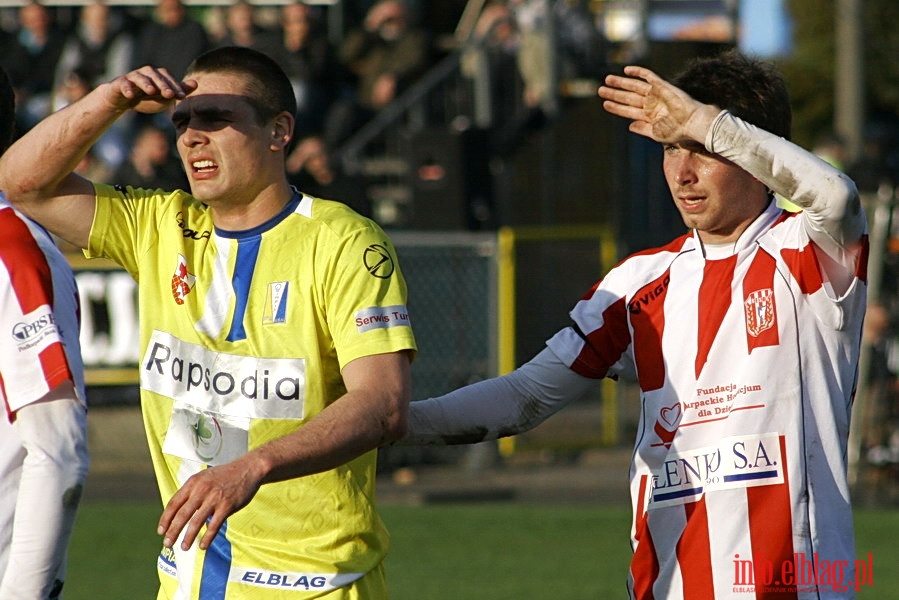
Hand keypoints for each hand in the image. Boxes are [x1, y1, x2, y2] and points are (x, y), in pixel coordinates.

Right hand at [104, 66, 196, 114]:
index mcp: (158, 76)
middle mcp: (146, 73)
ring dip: (146, 83)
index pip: (168, 79)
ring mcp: (132, 77)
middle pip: (155, 76)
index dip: (175, 87)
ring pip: (140, 77)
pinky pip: (123, 84)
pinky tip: (130, 95)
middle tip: (170, 95)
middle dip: (163, 85)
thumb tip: (196, 83)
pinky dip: (127, 89)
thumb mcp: (164, 97)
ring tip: (151, 91)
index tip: (182, 97)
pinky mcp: (120, 83)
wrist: (124, 100)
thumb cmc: (147, 98)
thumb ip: (179, 91)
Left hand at [157, 458, 264, 550]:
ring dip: (188, 537)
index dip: (165, 519)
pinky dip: (207, 537)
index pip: (173, 503)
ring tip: (184, 547)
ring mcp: (214, 498)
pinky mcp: (227, 505)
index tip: (161, 531)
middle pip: (182, 515)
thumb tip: (179, 511)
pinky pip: (214, 525)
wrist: (247, 469)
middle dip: (173, 531)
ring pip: (196, 522)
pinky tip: (203, 546)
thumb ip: (192, 491)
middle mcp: (201, 490)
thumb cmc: (225, 475)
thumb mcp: (204, 478)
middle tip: (167, 544)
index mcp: (193, 483)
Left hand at [597, 65, 717, 144]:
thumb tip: (629, 126)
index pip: (628, 110)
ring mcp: (656, 94)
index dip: (616, 107)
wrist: (692, 123)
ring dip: (621, 82)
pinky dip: (638, 72)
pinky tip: (627, 70)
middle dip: (614, 93)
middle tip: (600, 90)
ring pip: (635, 86)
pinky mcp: (663, 86)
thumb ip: (642, 129)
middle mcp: (650, 104)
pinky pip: (649, 76)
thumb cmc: (677, 131)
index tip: (604, 104)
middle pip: (628, 97)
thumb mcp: (656, 133)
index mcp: (648, 116)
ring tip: (607, 79)